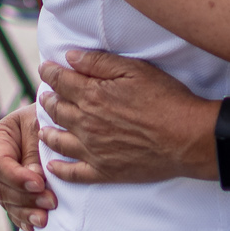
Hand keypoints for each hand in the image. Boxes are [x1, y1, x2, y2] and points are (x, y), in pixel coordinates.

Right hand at [0, 105, 53, 230]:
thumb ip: (34, 149)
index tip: (39, 183)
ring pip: (7, 201)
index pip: (1, 164)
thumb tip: (34, 177)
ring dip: (26, 212)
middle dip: (26, 198)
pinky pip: (12, 210)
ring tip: (44, 219)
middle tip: (51, 202)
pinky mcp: (10, 193)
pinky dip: (22, 219)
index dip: (18, 177)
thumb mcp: (40, 125)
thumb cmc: (46, 120)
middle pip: (2, 186)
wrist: (52, 125)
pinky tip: (32, 227)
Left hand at [39, 50, 217, 184]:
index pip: (61, 81)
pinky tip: (52, 166)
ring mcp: (93, 150)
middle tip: (45, 96)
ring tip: (43, 128)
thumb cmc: (165, 99)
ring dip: (47, 132)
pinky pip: (73, 173)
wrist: (186, 138)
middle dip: (48, 100)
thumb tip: (69, 57)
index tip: (44, 68)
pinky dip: (59, 170)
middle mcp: (86, 123)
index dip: (50, 73)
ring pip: (59, 141)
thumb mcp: (134, 69)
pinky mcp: (104, 171)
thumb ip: (98, 62)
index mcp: (92, 95)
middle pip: (56, 110)